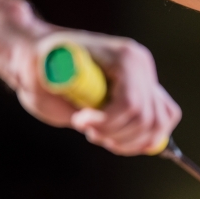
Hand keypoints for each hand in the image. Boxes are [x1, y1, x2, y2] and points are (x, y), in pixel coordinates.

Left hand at [33, 32, 181, 154]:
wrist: (47, 58)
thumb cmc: (40, 67)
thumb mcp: (36, 77)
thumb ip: (52, 92)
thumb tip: (75, 111)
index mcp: (124, 57)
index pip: (131, 104)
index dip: (106, 122)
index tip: (79, 121)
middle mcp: (143, 65)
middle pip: (146, 119)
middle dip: (116, 134)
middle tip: (88, 131)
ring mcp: (149, 79)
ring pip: (157, 126)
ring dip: (129, 141)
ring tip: (101, 135)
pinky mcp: (150, 94)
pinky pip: (163, 122)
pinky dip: (144, 139)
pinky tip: (119, 139)